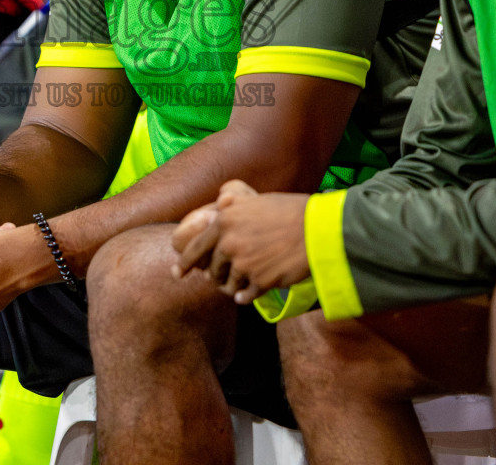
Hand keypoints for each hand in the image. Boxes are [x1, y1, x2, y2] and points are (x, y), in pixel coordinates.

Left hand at [172, 180, 312, 303]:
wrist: (317, 231)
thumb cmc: (290, 212)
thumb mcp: (255, 200)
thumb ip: (233, 205)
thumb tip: (218, 204)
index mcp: (224, 220)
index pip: (195, 246)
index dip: (184, 262)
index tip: (177, 273)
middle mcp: (229, 242)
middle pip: (212, 269)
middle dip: (217, 275)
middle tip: (223, 277)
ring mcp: (243, 264)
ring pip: (228, 284)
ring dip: (234, 285)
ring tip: (245, 281)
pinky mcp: (259, 281)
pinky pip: (244, 295)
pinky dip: (246, 296)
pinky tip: (249, 293)